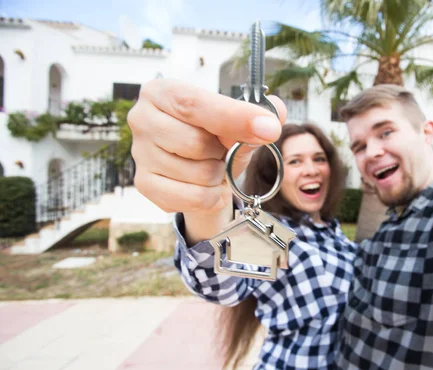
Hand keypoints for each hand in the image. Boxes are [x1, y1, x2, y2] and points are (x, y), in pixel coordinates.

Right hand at [128, 79, 286, 241]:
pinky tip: (205, 185)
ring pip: (198, 174)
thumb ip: (259, 113)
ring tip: (211, 166)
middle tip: (221, 150)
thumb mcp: (238, 122)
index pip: (195, 104)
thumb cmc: (214, 138)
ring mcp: (139, 153)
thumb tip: (276, 111)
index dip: (234, 117)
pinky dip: (210, 196)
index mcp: (163, 92)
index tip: (269, 129)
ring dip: (217, 175)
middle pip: (196, 142)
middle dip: (222, 152)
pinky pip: (193, 197)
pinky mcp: (145, 184)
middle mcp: (142, 119)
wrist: (199, 172)